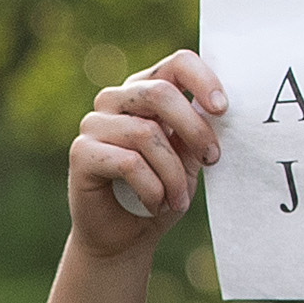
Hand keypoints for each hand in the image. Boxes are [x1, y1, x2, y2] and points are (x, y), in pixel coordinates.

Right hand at [69, 51, 224, 259]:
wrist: (123, 239)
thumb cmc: (159, 195)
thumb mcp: (187, 161)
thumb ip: (196, 132)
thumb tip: (216, 108)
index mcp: (145, 91)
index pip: (176, 63)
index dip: (203, 80)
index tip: (222, 108)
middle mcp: (115, 100)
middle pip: (161, 94)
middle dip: (194, 129)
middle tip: (211, 160)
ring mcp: (94, 123)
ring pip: (146, 133)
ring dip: (173, 174)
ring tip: (178, 201)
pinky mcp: (81, 152)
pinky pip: (129, 162)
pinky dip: (151, 189)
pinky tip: (155, 205)